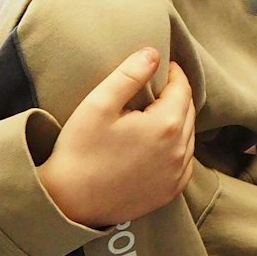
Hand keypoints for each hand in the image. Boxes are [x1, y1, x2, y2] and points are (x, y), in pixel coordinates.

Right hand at [37, 48, 196, 227]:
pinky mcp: (171, 191)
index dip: (173, 73)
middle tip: (157, 86)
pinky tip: (158, 143)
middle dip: (176, 95)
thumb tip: (153, 53)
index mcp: (165, 125)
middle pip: (188, 110)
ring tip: (155, 112)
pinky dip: (177, 146)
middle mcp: (180, 150)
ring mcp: (177, 173)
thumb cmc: (79, 151)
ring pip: (188, 135)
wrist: (68, 203)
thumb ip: (129, 75)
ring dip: (177, 120)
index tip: (162, 65)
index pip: (182, 88)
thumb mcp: (98, 104)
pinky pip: (184, 160)